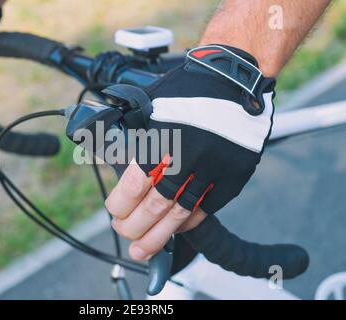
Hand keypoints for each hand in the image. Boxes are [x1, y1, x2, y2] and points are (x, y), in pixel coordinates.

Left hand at [105, 45, 275, 260]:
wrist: (231, 78)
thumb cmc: (187, 90)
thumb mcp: (149, 106)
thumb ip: (132, 135)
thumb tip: (113, 160)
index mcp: (161, 138)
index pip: (134, 186)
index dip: (120, 207)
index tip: (115, 213)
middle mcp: (186, 156)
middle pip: (155, 206)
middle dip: (135, 229)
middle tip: (126, 237)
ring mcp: (212, 168)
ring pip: (181, 213)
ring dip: (159, 236)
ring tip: (144, 251)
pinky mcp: (233, 175)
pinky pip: (207, 208)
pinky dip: (189, 222)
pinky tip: (176, 229)